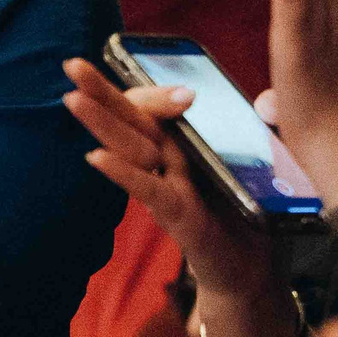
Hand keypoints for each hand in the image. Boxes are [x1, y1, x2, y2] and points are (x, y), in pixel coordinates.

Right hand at [61, 57, 279, 301]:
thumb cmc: (248, 216)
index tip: (166, 78)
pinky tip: (95, 157)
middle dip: (101, 91)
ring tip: (72, 99)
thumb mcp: (263, 164)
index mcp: (183, 144)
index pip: (157, 107)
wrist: (253, 271)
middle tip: (72, 65)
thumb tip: (265, 99)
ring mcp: (167, 187)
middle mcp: (168, 162)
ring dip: (101, 123)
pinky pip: (146, 189)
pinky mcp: (176, 215)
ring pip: (130, 147)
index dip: (157, 91)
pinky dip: (121, 172)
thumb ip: (265, 128)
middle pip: (131, 119)